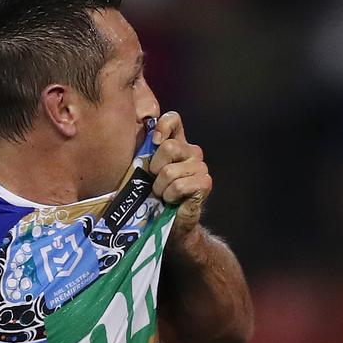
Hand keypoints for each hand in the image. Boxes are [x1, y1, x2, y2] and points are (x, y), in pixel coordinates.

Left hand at [148, 111, 210, 242]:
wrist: (170, 223)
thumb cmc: (154, 195)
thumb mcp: (144, 170)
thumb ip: (144, 150)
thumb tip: (137, 132)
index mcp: (177, 143)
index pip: (173, 119)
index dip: (162, 127)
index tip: (153, 142)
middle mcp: (192, 151)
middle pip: (168, 147)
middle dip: (155, 169)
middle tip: (155, 182)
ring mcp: (201, 167)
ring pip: (170, 171)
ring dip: (160, 187)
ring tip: (163, 194)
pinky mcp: (205, 183)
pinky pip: (179, 185)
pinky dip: (170, 195)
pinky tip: (173, 200)